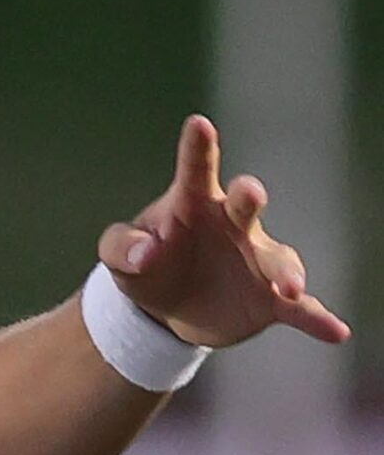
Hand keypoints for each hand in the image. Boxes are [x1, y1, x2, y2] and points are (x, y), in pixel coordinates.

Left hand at [99, 115, 348, 347]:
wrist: (167, 307)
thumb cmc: (145, 263)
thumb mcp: (119, 255)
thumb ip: (121, 247)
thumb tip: (145, 253)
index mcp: (192, 203)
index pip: (195, 171)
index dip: (198, 148)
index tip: (198, 124)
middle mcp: (232, 224)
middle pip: (244, 205)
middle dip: (248, 197)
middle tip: (250, 192)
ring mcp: (257, 258)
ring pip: (277, 259)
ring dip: (284, 272)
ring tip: (288, 288)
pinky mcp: (270, 298)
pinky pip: (299, 307)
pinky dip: (316, 318)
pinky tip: (335, 330)